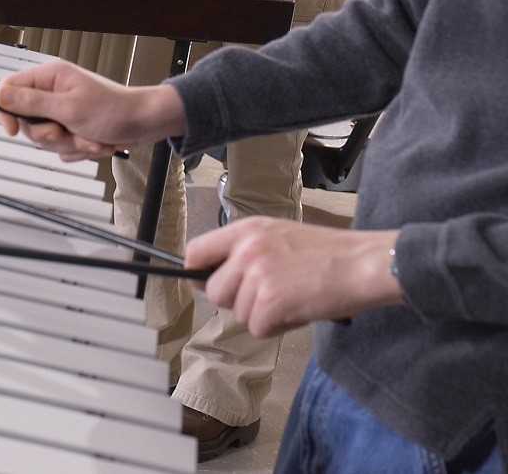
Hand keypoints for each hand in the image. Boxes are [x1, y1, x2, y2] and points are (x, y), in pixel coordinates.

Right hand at [0, 59, 185, 160]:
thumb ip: (32, 103)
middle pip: (27, 121)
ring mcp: (63, 111)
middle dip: (49, 135)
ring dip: (69, 144)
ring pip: (45, 139)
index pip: (10, 89)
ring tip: (89, 137)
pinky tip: (94, 141)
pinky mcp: (72, 128)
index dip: (6, 111)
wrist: (144, 124)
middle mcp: (53, 92)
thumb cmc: (114, 109)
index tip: (14, 130)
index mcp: (50, 77)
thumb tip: (1, 96)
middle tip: (66, 131)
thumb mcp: (68, 108)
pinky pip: (61, 148)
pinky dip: (77, 150)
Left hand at [185, 218, 401, 337]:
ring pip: (238, 313)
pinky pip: (258, 329)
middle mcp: (247, 248)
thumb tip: (212, 279)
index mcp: (247, 229)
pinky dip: (278, 328)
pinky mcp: (270, 301)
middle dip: (237, 301)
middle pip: (214, 291)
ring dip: (262, 315)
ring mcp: (257, 274)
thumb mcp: (278, 237)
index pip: (196, 251)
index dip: (198, 273)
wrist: (361, 263)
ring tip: (291, 298)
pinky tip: (298, 310)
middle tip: (268, 296)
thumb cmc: (326, 253)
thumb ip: (245, 252)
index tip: (206, 283)